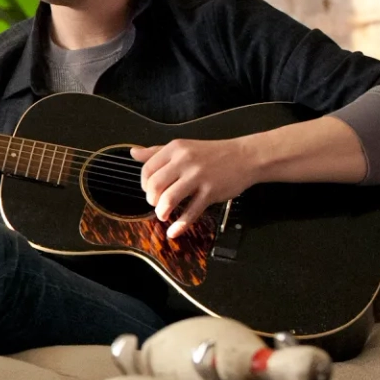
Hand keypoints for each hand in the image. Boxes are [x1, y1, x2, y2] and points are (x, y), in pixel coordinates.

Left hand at [129, 137, 259, 239]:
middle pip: (155, 185)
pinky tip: (174, 232)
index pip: (148, 169)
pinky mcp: (211, 192)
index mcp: (175, 149)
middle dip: (151, 200)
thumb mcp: (184, 147)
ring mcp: (198, 177)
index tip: (149, 192)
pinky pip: (191, 212)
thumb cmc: (213, 154)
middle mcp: (184, 161)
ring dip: (161, 212)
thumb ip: (157, 151)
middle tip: (156, 204)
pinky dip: (180, 225)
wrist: (246, 157)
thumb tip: (134, 153)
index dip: (144, 185)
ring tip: (163, 215)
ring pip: (169, 198)